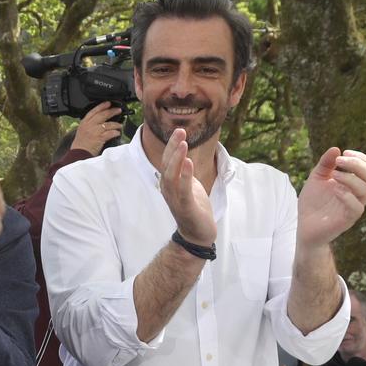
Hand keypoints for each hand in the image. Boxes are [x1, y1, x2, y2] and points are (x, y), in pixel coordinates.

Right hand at [69, 101, 125, 155]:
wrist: (79, 153)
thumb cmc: (81, 143)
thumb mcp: (82, 130)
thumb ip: (89, 123)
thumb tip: (100, 119)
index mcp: (84, 122)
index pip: (94, 111)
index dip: (102, 106)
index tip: (108, 103)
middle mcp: (89, 125)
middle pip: (102, 115)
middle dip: (112, 111)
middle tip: (118, 110)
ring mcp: (94, 131)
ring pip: (108, 124)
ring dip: (116, 124)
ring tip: (119, 125)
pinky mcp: (99, 138)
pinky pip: (110, 133)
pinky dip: (115, 132)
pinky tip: (117, 133)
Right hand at [156, 127, 214, 244]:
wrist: (198, 234)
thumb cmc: (194, 208)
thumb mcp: (189, 186)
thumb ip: (184, 173)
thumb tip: (183, 156)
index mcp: (169, 184)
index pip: (167, 161)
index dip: (172, 145)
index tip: (179, 131)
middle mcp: (168, 190)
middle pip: (167, 165)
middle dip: (172, 147)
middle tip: (180, 131)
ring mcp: (176, 199)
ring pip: (172, 176)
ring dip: (177, 159)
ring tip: (184, 144)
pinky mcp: (186, 207)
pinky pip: (183, 190)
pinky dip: (185, 175)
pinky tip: (189, 163)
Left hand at [298, 147, 365, 248]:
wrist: (304, 225)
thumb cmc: (313, 202)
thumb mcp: (317, 177)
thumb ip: (325, 164)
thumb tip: (336, 149)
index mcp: (355, 183)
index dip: (362, 158)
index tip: (345, 153)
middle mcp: (358, 195)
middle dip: (358, 165)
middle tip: (340, 161)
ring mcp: (354, 207)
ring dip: (351, 178)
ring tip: (334, 175)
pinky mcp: (347, 220)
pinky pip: (357, 208)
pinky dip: (347, 196)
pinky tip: (334, 189)